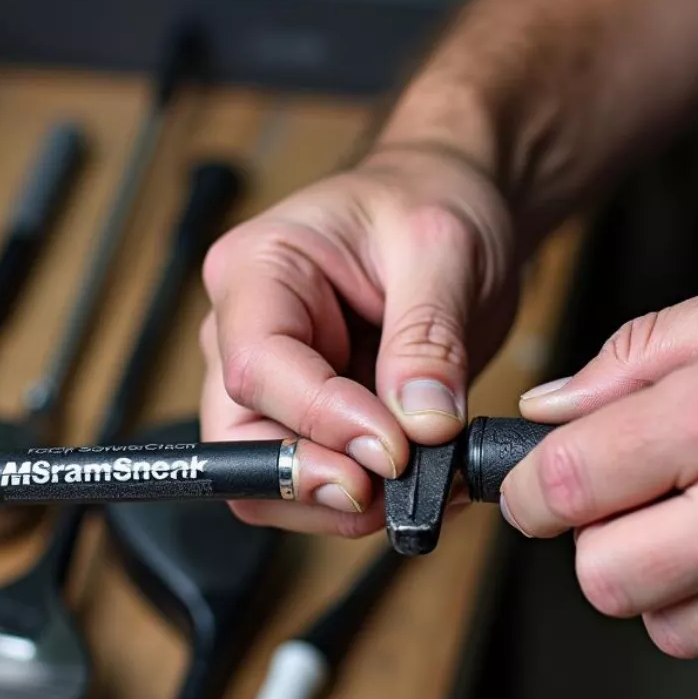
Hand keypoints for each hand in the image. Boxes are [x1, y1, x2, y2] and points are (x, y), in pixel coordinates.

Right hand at [200, 144, 518, 535]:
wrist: (456, 203)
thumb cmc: (435, 199)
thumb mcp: (444, 250)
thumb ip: (427, 340)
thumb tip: (420, 425)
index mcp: (259, 269)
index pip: (255, 367)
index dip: (319, 422)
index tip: (394, 451)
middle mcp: (248, 328)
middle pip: (241, 438)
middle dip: (316, 478)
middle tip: (394, 488)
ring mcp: (278, 379)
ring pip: (273, 476)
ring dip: (344, 499)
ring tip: (425, 481)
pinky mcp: (317, 414)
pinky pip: (320, 479)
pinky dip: (368, 496)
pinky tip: (425, 478)